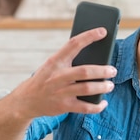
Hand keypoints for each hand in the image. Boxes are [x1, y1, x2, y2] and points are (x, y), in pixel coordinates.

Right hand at [0, 28, 116, 139]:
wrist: (26, 101)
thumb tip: (96, 58)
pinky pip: (85, 108)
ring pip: (87, 89)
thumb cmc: (45, 79)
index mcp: (55, 61)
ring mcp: (61, 92)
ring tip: (110, 85)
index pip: (73, 44)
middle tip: (113, 70)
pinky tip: (103, 103)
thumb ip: (69, 61)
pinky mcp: (64, 106)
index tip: (103, 31)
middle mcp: (58, 76)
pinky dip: (97, 106)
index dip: (89, 36)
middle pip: (85, 72)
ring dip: (103, 87)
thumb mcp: (52, 66)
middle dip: (102, 71)